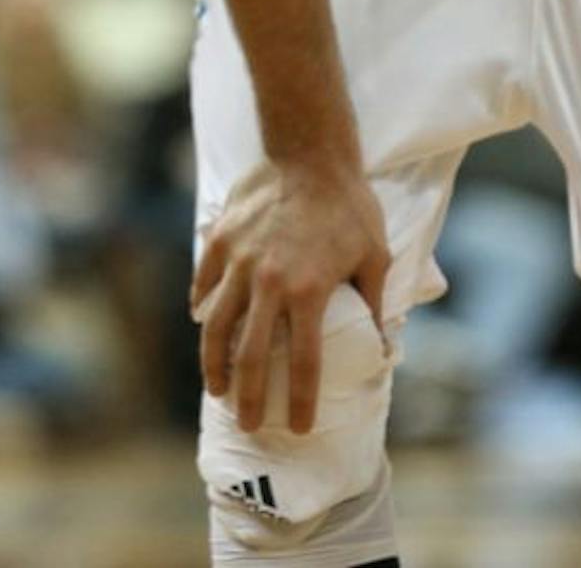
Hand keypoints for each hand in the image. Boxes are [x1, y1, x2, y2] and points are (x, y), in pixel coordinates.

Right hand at [189, 155, 389, 435]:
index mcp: (309, 292)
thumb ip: (373, 303)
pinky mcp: (219, 240)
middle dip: (249, 398)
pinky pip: (204, 284)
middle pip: (251, 356)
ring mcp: (238, 261)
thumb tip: (378, 345)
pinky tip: (203, 325)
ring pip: (217, 326)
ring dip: (215, 364)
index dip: (299, 401)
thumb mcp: (375, 255)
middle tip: (249, 423)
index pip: (303, 363)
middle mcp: (268, 283)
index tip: (296, 428)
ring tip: (217, 389)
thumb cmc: (349, 205)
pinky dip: (202, 308)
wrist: (309, 152)